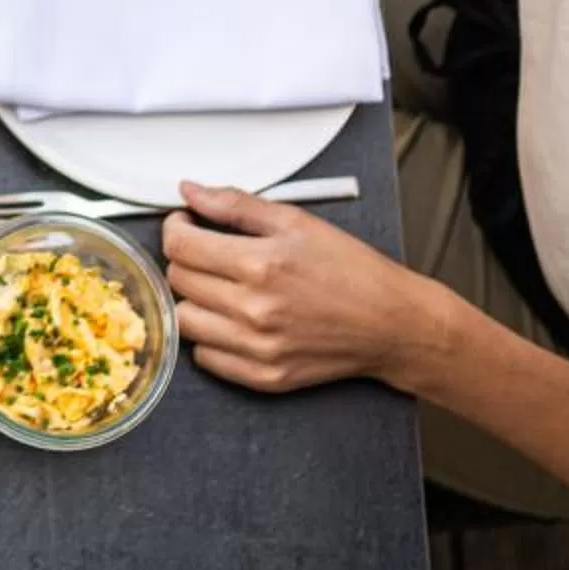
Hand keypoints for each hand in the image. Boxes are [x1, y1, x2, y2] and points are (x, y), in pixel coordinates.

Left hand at [161, 181, 450, 394]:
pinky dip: (210, 337)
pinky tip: (233, 319)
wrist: (392, 324)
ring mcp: (257, 349)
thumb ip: (236, 204)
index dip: (176, 228)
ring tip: (220, 287)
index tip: (186, 223)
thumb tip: (189, 191)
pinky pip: (205, 358)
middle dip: (186, 259)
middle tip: (208, 251)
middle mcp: (253, 310)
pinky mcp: (264, 378)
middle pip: (178, 281)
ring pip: (184, 321)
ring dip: (194, 299)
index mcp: (260, 264)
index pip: (179, 246)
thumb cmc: (351, 269)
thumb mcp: (297, 221)